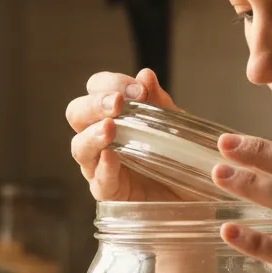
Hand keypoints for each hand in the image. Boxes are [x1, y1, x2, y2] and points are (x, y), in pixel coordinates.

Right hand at [66, 68, 181, 201]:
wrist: (195, 197)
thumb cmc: (180, 159)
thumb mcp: (177, 127)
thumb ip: (160, 104)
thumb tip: (145, 75)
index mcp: (114, 115)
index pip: (96, 88)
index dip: (111, 83)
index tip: (139, 89)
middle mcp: (100, 139)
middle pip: (76, 113)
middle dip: (94, 104)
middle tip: (118, 103)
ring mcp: (100, 167)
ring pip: (79, 147)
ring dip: (93, 134)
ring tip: (110, 128)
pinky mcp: (109, 194)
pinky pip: (98, 181)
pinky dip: (104, 168)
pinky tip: (113, 157)